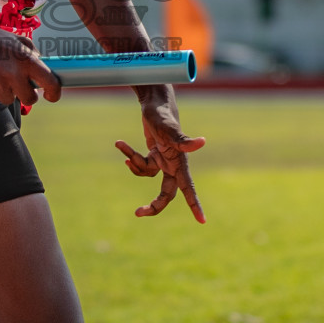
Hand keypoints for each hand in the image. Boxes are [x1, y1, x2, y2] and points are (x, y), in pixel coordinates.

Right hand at [0, 28, 61, 104]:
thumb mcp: (15, 38)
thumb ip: (30, 51)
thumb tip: (41, 62)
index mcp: (26, 60)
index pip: (50, 82)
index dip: (54, 93)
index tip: (51, 96)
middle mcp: (14, 74)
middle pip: (30, 99)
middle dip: (27, 94)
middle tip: (19, 85)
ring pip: (9, 99)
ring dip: (6, 92)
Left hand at [114, 85, 204, 222]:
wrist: (154, 102)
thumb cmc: (163, 114)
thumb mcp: (169, 128)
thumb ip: (183, 140)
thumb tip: (203, 142)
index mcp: (179, 163)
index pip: (188, 189)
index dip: (195, 205)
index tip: (202, 221)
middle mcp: (173, 164)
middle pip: (165, 194)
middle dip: (153, 204)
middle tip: (137, 212)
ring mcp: (163, 160)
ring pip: (147, 174)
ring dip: (133, 162)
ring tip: (121, 144)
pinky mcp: (153, 154)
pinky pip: (139, 163)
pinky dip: (129, 155)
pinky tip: (120, 144)